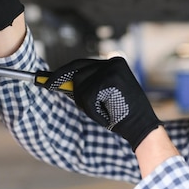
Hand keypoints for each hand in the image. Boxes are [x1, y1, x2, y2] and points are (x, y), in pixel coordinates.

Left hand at [42, 57, 162, 150]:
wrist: (142, 127)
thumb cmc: (121, 114)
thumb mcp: (103, 96)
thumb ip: (86, 85)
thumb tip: (59, 82)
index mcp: (113, 63)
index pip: (81, 64)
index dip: (62, 72)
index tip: (47, 79)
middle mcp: (113, 62)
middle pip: (77, 72)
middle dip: (67, 85)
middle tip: (58, 90)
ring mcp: (111, 69)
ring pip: (80, 86)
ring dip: (87, 105)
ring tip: (105, 112)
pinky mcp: (110, 79)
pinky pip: (87, 97)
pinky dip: (93, 111)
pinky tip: (107, 115)